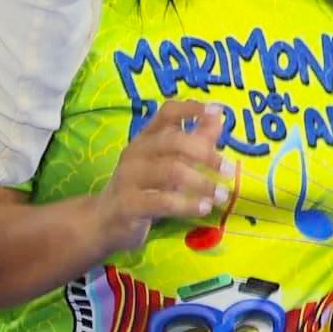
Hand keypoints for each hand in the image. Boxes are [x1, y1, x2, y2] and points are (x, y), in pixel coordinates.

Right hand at [92, 102, 227, 251]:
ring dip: (202, 182)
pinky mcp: (129, 204)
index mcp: (145, 138)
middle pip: (173, 141)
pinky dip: (187, 204)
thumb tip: (218, 120)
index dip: (191, 109)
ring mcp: (129, 177)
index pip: (166, 113)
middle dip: (205, 153)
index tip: (217, 111)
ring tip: (221, 195)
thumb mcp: (167, 164)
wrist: (103, 222)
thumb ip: (193, 142)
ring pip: (170, 171)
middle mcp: (135, 153)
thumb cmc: (142, 190)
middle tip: (229, 169)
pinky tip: (203, 208)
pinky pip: (162, 201)